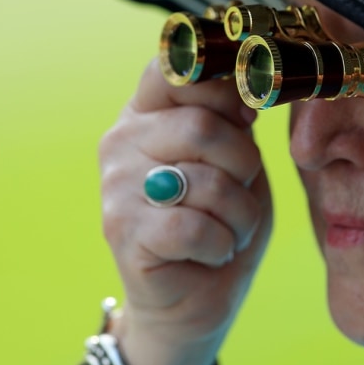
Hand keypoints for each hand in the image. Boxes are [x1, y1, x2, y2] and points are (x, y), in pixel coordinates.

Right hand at [99, 58, 272, 364]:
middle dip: (243, 165)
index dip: (222, 88)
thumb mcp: (234, 159)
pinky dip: (222, 243)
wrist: (195, 295)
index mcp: (147, 111)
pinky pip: (196, 227)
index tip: (245, 117)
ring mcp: (116, 186)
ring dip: (239, 213)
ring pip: (207, 180)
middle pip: (202, 126)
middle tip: (240, 190)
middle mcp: (122, 140)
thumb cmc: (218, 218)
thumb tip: (246, 87)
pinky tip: (212, 250)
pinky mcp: (122, 233)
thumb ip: (233, 121)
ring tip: (228, 227)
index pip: (174, 69)